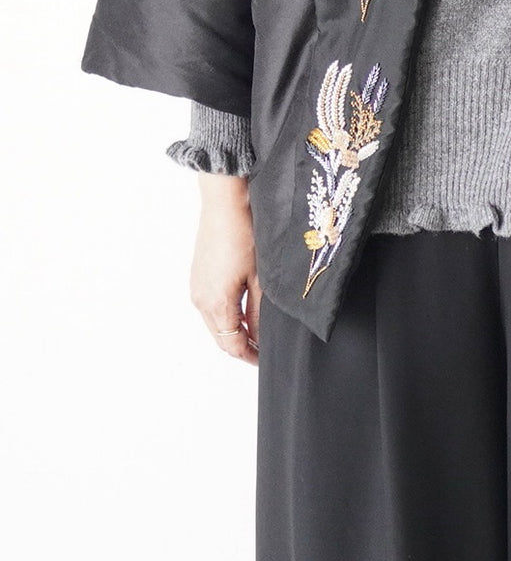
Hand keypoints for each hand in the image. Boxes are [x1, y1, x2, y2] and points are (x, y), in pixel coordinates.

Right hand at [188, 172, 261, 363]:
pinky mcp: (198, 275)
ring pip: (215, 322)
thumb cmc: (244, 233)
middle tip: (263, 349)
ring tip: (258, 329)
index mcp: (216, 303)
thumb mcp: (260, 277)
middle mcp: (200, 299)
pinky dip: (225, 314)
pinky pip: (210, 306)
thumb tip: (261, 337)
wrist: (224, 201)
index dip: (249, 356)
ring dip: (233, 329)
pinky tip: (244, 307)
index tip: (265, 359)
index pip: (232, 344)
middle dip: (241, 346)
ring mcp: (196, 287)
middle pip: (221, 337)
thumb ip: (259, 312)